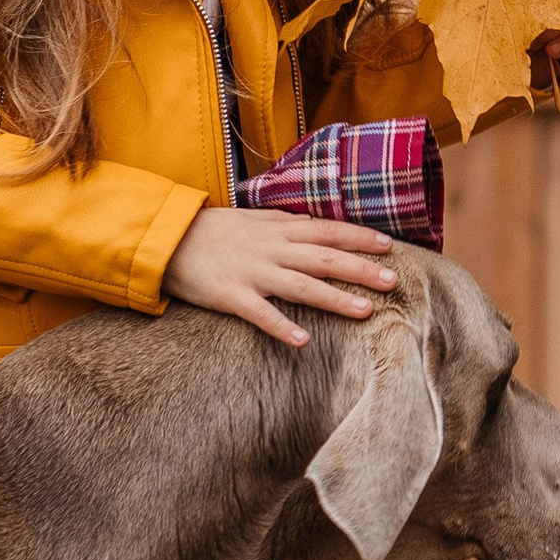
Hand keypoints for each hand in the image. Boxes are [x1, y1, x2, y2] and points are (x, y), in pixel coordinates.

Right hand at [163, 205, 396, 348]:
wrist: (167, 240)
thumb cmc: (211, 231)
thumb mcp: (251, 219)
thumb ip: (283, 223)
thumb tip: (313, 222)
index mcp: (278, 230)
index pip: (327, 230)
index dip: (359, 237)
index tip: (388, 246)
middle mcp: (271, 249)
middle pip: (324, 258)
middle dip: (360, 269)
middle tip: (393, 281)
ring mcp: (252, 272)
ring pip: (302, 285)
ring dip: (335, 298)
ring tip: (366, 311)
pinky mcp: (231, 295)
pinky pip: (260, 314)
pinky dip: (281, 327)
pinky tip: (303, 341)